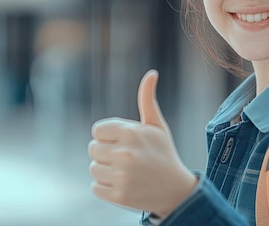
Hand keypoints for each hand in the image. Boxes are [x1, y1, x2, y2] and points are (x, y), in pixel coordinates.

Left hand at [88, 70, 197, 216]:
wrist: (176, 190)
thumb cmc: (163, 153)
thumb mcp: (157, 126)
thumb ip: (147, 99)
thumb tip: (151, 73)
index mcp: (131, 132)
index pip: (97, 130)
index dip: (108, 136)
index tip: (122, 142)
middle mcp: (125, 153)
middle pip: (92, 149)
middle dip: (105, 152)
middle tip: (125, 158)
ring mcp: (122, 175)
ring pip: (93, 168)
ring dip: (105, 170)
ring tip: (125, 172)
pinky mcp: (119, 195)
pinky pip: (95, 187)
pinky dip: (105, 187)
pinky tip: (123, 184)